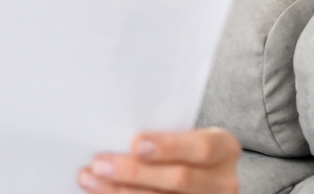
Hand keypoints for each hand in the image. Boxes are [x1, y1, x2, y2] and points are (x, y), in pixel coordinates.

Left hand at [77, 128, 241, 192]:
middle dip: (135, 172)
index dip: (169, 147)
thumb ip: (159, 128)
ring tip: (89, 179)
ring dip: (120, 191)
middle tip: (99, 164)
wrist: (202, 170)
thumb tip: (110, 127)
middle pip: (179, 180)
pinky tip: (101, 193)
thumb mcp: (183, 131)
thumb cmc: (182, 143)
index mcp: (224, 148)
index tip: (137, 143)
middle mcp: (223, 181)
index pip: (201, 148)